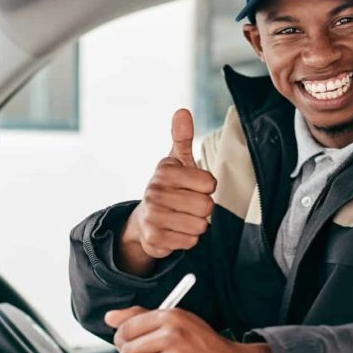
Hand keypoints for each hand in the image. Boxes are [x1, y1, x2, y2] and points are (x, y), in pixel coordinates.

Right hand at [117, 109, 217, 275]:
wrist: (143, 220)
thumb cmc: (168, 187)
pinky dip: (187, 239)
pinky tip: (176, 231)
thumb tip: (182, 111)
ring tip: (182, 217)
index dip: (207, 187)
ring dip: (196, 224)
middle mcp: (154, 193)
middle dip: (203, 208)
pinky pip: (190, 241)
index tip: (194, 186)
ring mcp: (153, 217)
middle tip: (188, 204)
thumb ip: (182, 137)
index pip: (210, 183)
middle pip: (206, 206)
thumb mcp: (175, 161)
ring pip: (199, 226)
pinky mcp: (154, 239)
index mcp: (164, 171)